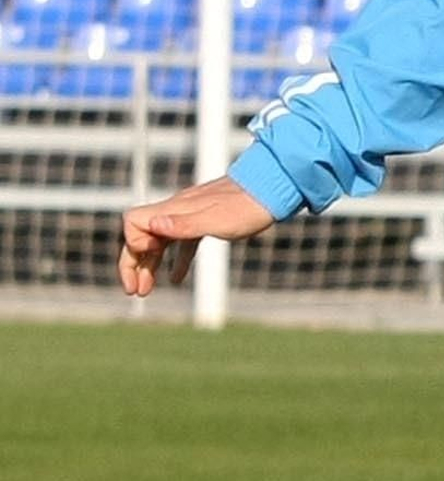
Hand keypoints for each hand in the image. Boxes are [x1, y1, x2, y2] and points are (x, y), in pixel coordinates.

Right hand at [119, 176, 274, 296]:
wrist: (274, 188)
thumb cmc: (247, 207)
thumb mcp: (216, 221)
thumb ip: (184, 224)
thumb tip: (152, 227)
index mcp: (175, 209)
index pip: (134, 222)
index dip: (135, 243)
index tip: (150, 257)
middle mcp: (177, 210)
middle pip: (141, 235)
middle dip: (132, 263)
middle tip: (133, 291)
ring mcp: (190, 215)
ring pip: (159, 241)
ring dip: (149, 265)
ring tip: (144, 291)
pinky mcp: (205, 221)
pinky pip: (182, 243)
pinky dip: (175, 261)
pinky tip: (176, 279)